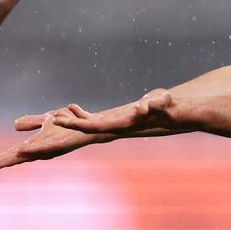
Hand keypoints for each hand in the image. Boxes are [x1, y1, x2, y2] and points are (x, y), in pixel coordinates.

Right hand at [0, 111, 98, 168]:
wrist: (93, 123)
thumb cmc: (71, 123)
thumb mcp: (47, 120)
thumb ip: (32, 123)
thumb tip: (14, 125)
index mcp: (39, 144)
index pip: (17, 153)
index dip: (2, 158)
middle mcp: (46, 148)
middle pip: (23, 156)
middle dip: (8, 160)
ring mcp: (57, 146)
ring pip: (37, 153)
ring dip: (22, 155)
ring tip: (5, 159)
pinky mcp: (69, 140)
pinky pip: (53, 144)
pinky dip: (39, 145)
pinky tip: (26, 146)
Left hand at [51, 89, 177, 134]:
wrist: (179, 113)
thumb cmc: (169, 106)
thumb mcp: (161, 102)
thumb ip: (153, 104)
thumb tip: (142, 107)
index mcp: (122, 124)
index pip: (94, 126)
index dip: (77, 123)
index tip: (61, 119)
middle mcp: (116, 127)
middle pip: (87, 127)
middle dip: (70, 124)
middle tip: (51, 118)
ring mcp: (116, 124)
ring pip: (89, 124)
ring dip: (73, 120)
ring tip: (56, 114)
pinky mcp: (118, 119)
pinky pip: (95, 118)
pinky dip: (83, 114)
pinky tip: (74, 107)